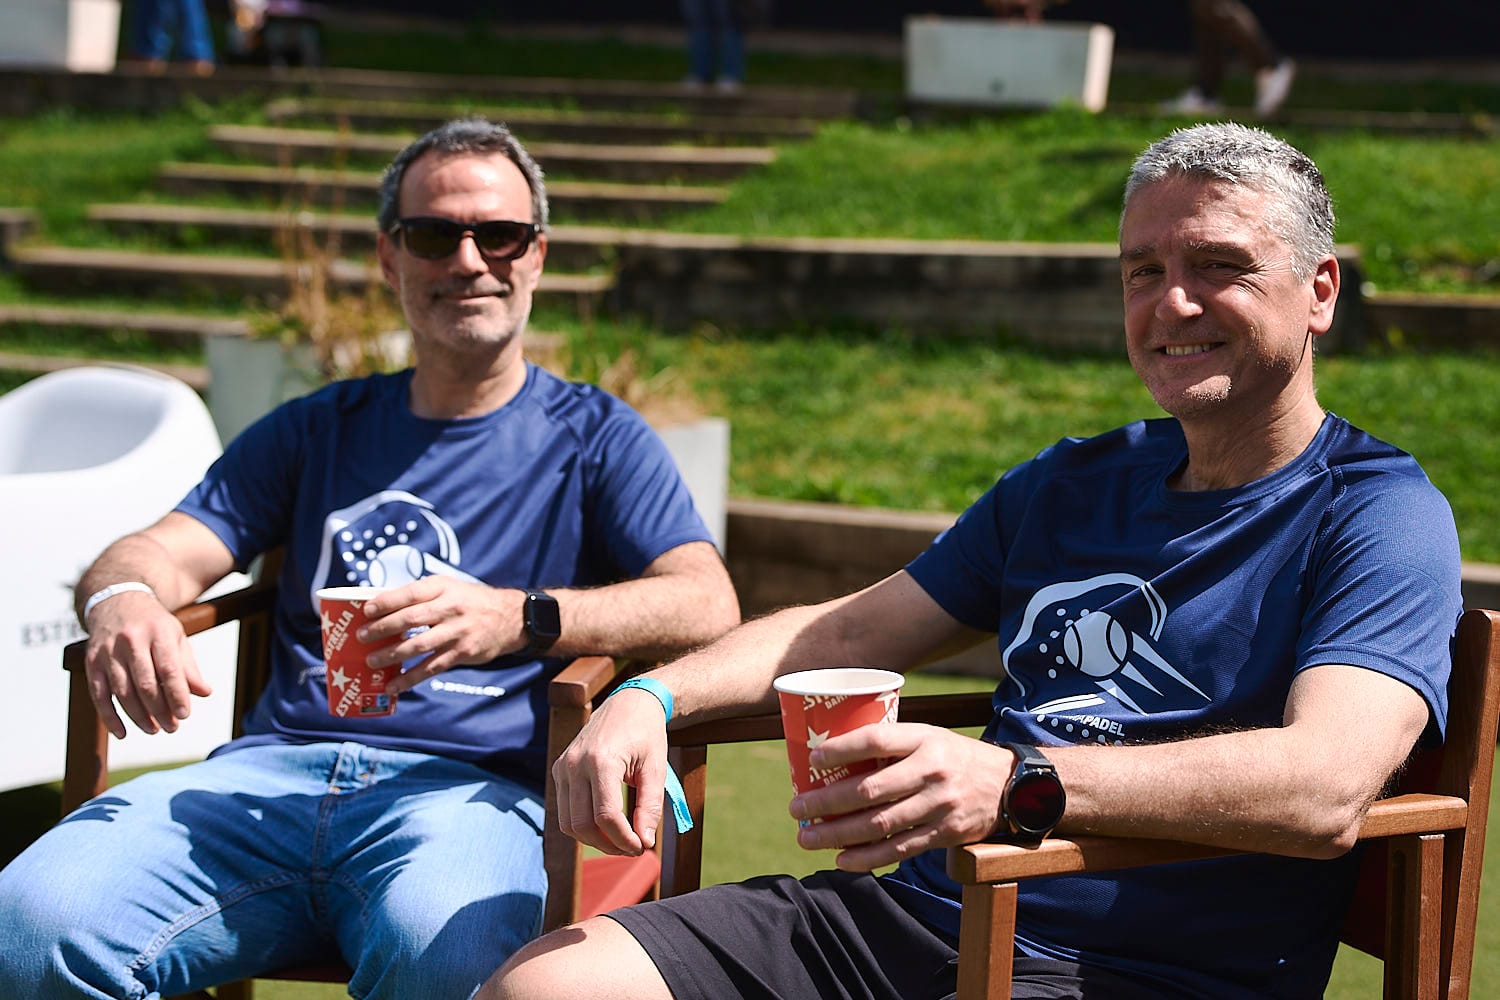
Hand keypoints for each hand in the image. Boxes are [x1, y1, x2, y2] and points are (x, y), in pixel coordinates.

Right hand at [83, 591, 211, 738]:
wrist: (116, 600)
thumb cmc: (153, 624)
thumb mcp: (176, 637)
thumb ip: (188, 666)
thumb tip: (205, 693)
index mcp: (158, 632)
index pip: (169, 669)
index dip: (177, 694)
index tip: (185, 714)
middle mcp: (131, 641)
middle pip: (145, 683)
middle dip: (159, 710)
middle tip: (172, 727)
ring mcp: (108, 651)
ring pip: (122, 691)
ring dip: (138, 716)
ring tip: (154, 729)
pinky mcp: (92, 662)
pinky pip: (98, 695)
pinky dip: (109, 716)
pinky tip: (122, 732)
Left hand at [357, 577, 522, 694]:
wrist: (511, 618)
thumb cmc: (471, 601)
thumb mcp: (449, 588)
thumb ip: (420, 596)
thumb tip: (380, 604)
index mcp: (443, 588)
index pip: (410, 593)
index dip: (386, 602)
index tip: (366, 611)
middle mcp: (450, 608)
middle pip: (411, 619)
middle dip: (382, 629)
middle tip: (361, 637)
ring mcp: (457, 632)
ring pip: (419, 646)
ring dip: (391, 655)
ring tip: (371, 661)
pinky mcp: (462, 654)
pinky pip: (431, 668)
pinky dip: (410, 678)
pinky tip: (394, 685)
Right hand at [551, 687, 670, 856]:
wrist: (628, 703)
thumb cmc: (646, 735)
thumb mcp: (656, 770)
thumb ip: (650, 807)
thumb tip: (644, 842)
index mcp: (601, 760)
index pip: (606, 816)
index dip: (624, 839)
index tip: (642, 847)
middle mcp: (575, 763)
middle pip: (583, 825)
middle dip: (609, 845)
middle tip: (633, 847)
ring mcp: (563, 766)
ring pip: (568, 823)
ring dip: (593, 840)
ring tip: (620, 840)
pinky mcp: (559, 769)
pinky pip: (564, 810)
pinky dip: (582, 826)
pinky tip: (605, 826)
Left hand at [788, 723, 1013, 870]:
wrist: (1011, 785)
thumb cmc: (954, 757)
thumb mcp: (929, 737)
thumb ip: (892, 745)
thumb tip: (831, 756)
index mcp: (925, 738)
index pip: (875, 739)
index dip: (840, 749)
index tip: (811, 759)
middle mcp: (932, 770)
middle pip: (870, 789)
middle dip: (826, 802)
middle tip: (796, 808)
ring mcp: (940, 805)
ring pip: (879, 824)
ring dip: (838, 834)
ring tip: (807, 837)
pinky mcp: (945, 834)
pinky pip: (900, 850)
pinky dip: (867, 858)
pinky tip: (842, 859)